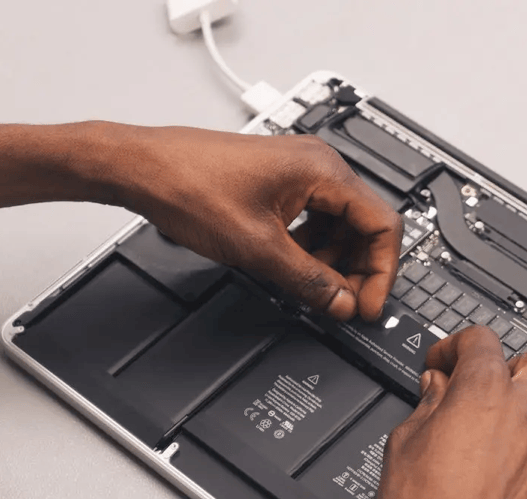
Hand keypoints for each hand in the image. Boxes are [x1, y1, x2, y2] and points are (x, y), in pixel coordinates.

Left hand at [104, 124, 402, 320]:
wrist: (144, 168)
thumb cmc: (188, 185)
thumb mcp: (258, 248)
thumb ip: (308, 280)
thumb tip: (342, 302)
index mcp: (323, 171)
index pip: (383, 224)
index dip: (382, 271)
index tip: (369, 303)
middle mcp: (319, 166)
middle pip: (365, 225)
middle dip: (358, 269)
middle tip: (343, 304)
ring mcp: (300, 174)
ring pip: (340, 226)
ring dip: (333, 262)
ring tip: (313, 289)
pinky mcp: (282, 184)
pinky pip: (315, 220)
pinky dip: (312, 249)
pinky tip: (295, 268)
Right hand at [361, 327, 526, 498]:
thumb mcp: (405, 442)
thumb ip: (428, 403)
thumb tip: (437, 388)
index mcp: (483, 392)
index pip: (482, 339)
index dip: (456, 345)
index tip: (445, 362)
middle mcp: (526, 413)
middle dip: (506, 365)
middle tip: (481, 383)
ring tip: (516, 410)